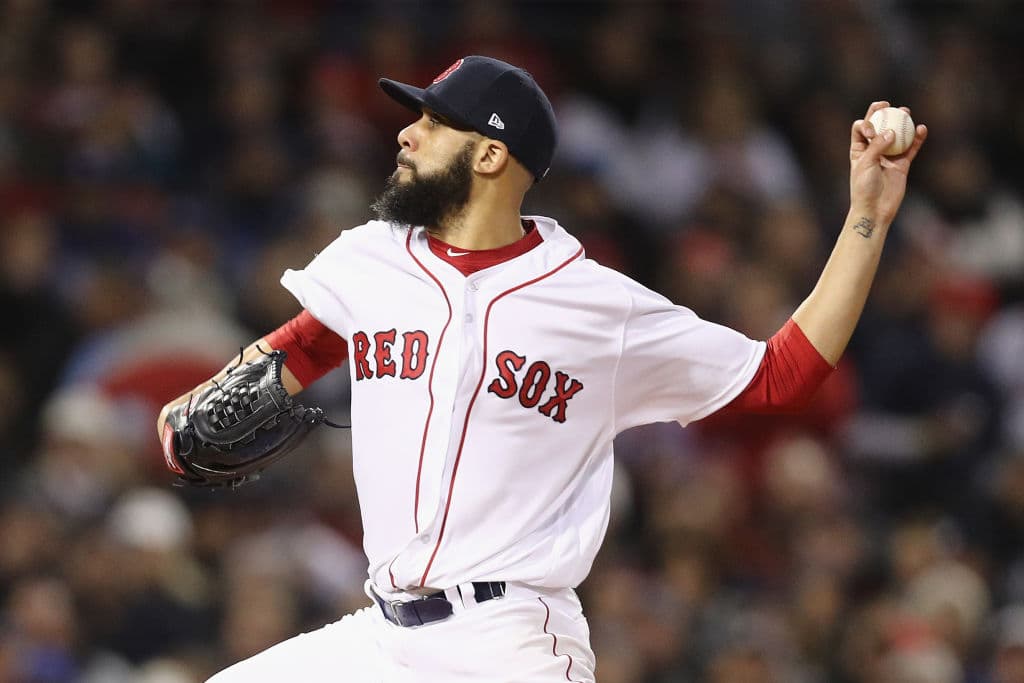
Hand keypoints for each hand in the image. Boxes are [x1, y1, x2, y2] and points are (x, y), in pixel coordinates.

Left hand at [849, 101, 927, 224]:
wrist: (875, 209)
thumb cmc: (864, 187)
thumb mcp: (866, 164)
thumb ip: (878, 147)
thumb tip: (893, 131)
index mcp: (858, 149)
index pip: (861, 128)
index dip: (867, 123)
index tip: (872, 131)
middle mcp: (873, 150)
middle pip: (879, 127)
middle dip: (883, 114)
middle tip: (889, 105)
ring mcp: (888, 156)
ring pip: (897, 135)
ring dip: (902, 122)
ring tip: (907, 112)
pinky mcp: (902, 164)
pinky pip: (911, 148)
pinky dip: (917, 138)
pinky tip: (922, 129)